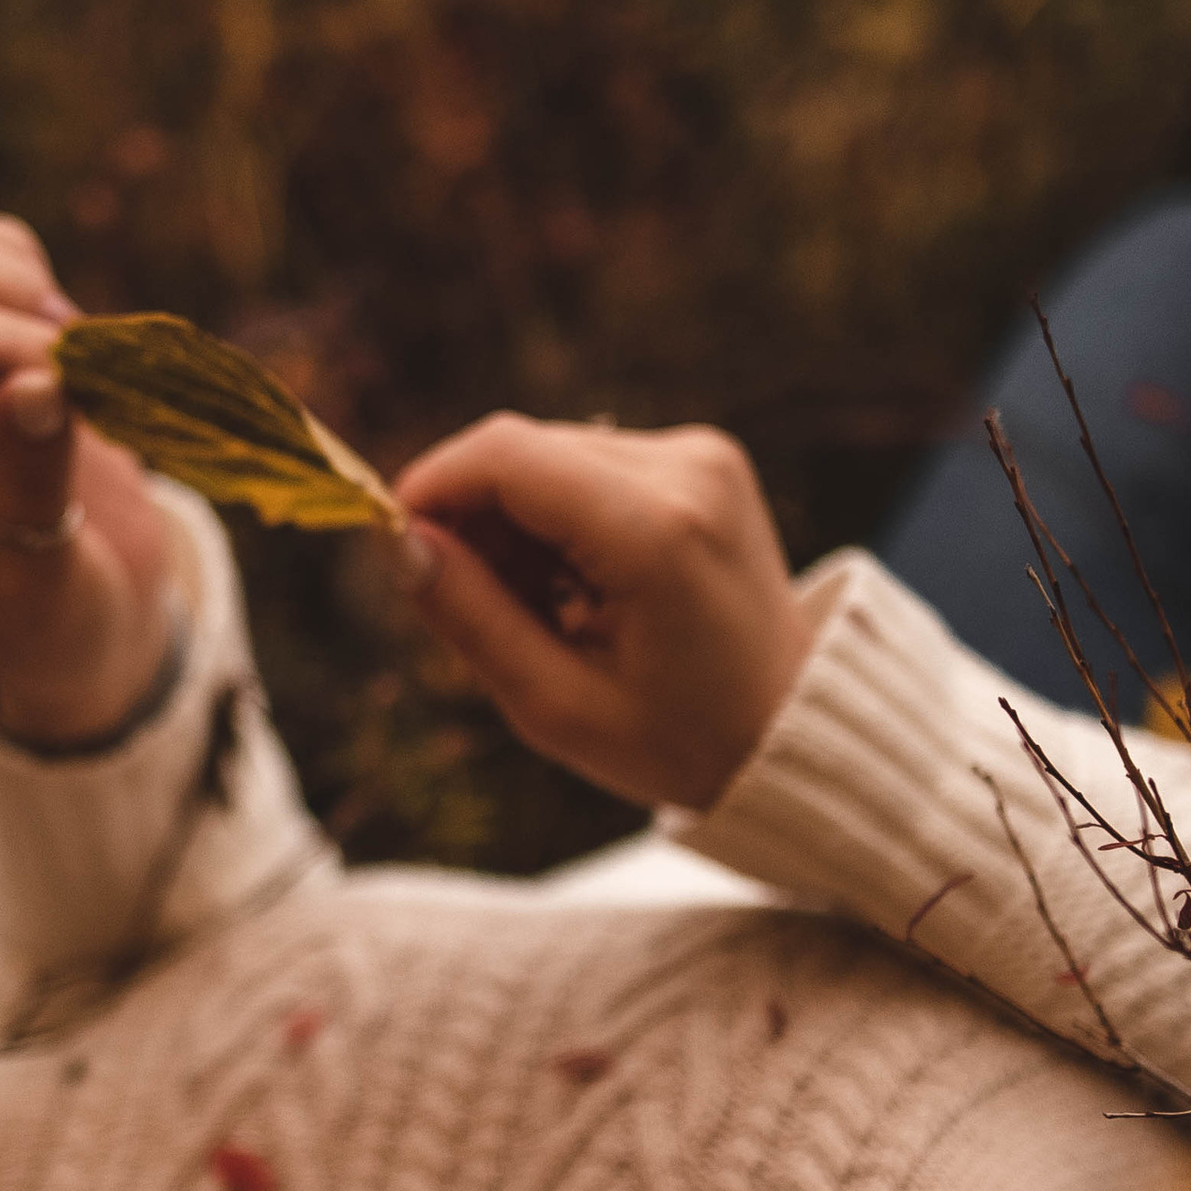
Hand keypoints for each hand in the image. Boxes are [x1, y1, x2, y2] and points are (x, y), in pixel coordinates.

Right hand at [392, 415, 812, 809]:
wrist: (795, 731)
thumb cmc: (681, 739)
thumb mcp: (557, 706)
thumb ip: (470, 617)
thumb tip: (399, 541)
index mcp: (657, 533)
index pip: (505, 456)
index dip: (431, 487)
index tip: (395, 545)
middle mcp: (687, 470)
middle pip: (523, 450)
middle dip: (474, 517)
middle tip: (474, 606)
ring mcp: (703, 457)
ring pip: (552, 454)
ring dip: (516, 520)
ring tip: (539, 611)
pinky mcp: (704, 460)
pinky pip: (592, 464)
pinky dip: (559, 516)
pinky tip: (575, 588)